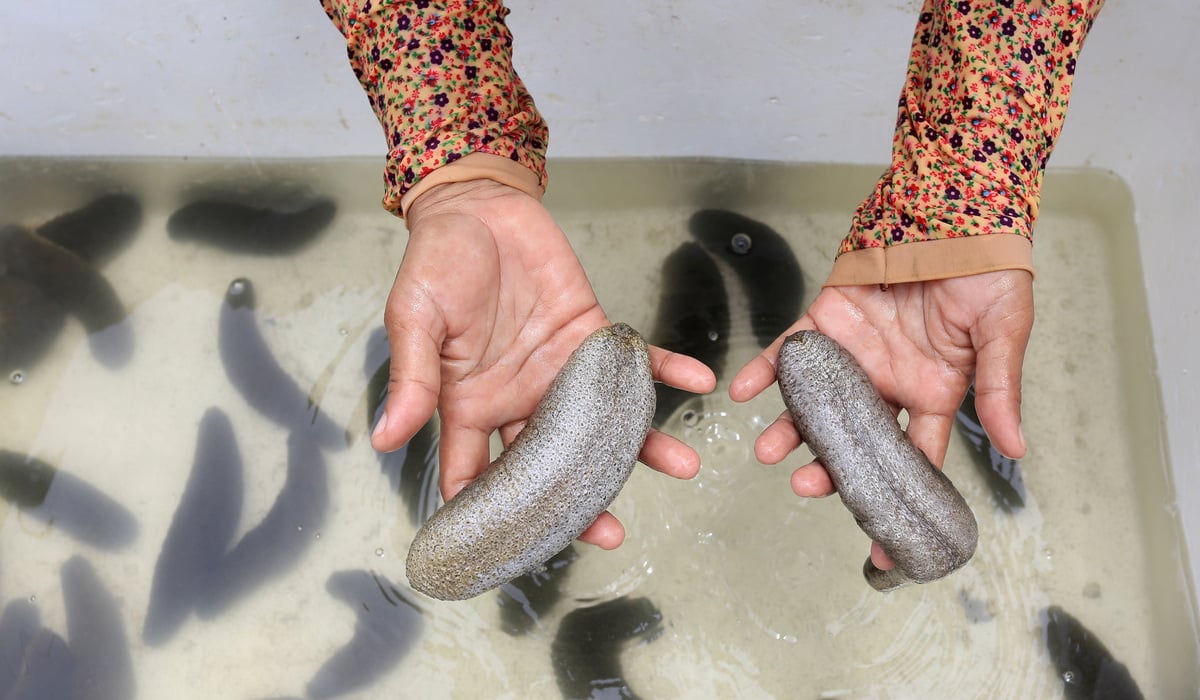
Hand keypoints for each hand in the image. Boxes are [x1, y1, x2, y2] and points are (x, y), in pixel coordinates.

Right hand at [372, 180, 715, 548]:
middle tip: (610, 532)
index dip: (490, 516)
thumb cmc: (436, 263)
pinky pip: (636, 360)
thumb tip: (387, 438)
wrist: (478, 207)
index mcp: (471, 407)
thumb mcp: (415, 319)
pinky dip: (668, 370)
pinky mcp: (593, 336)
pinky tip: (697, 382)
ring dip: (642, 446)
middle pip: (553, 466)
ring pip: (604, 423)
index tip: (511, 551)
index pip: (478, 477)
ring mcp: (561, 372)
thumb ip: (413, 378)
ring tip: (682, 465)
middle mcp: (520, 401)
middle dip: (581, 502)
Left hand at [729, 270, 1033, 569]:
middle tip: (806, 485)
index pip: (915, 459)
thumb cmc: (988, 272)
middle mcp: (887, 383)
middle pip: (853, 438)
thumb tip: (1016, 451)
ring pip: (814, 402)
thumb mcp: (1003, 334)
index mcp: (932, 393)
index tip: (883, 547)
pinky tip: (740, 392)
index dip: (899, 499)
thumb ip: (999, 390)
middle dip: (829, 466)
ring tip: (766, 451)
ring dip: (789, 427)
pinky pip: (788, 350)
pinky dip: (764, 370)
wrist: (955, 212)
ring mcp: (853, 354)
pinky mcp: (825, 320)